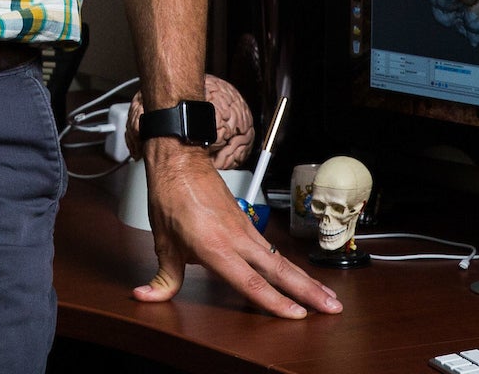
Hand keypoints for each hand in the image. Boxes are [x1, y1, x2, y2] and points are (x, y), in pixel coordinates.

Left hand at [134, 141, 341, 319]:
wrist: (181, 162)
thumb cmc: (171, 199)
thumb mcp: (163, 244)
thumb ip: (163, 279)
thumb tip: (146, 297)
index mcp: (216, 249)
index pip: (251, 283)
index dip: (275, 302)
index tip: (298, 316)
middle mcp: (237, 240)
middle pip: (280, 271)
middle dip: (309, 292)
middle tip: (333, 308)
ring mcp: (246, 230)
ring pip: (282, 260)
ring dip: (307, 280)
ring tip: (328, 297)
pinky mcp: (248, 224)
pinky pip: (273, 250)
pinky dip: (291, 266)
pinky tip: (301, 278)